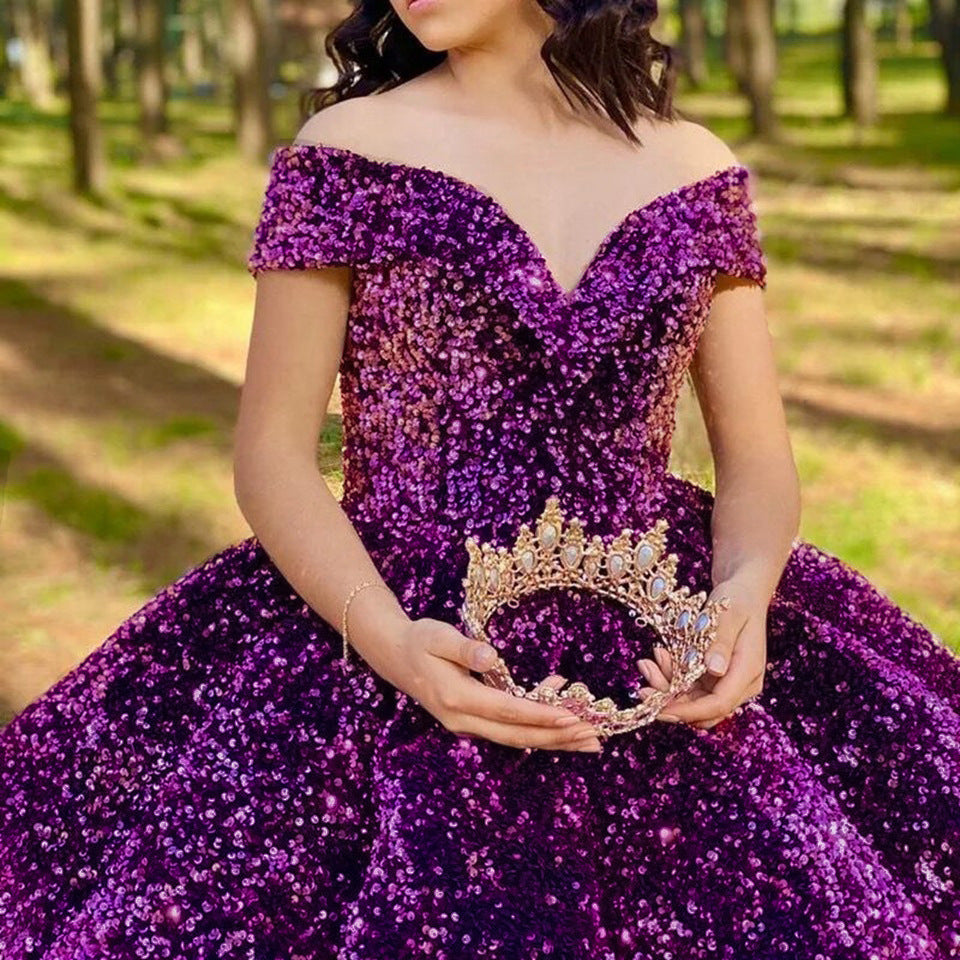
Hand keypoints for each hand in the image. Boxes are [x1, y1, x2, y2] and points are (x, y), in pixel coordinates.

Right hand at [384, 618, 603, 751]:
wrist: (395, 655)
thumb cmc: (420, 640)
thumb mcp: (438, 636)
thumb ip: (465, 648)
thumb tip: (492, 657)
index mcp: (456, 698)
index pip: (507, 711)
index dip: (540, 715)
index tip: (571, 716)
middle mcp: (463, 719)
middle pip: (517, 735)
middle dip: (557, 738)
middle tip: (593, 738)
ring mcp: (467, 725)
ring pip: (516, 739)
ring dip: (553, 740)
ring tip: (589, 741)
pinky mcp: (473, 722)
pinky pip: (509, 730)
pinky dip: (538, 729)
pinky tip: (562, 719)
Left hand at [635, 580, 768, 729]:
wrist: (743, 593)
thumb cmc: (738, 600)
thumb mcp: (729, 614)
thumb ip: (721, 641)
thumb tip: (714, 669)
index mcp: (748, 671)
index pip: (719, 703)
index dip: (689, 710)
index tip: (660, 709)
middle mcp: (739, 684)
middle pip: (704, 710)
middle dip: (671, 703)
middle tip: (643, 689)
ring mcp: (726, 682)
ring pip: (693, 701)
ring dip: (667, 688)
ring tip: (647, 663)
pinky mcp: (713, 677)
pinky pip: (689, 686)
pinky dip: (671, 676)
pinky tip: (658, 657)